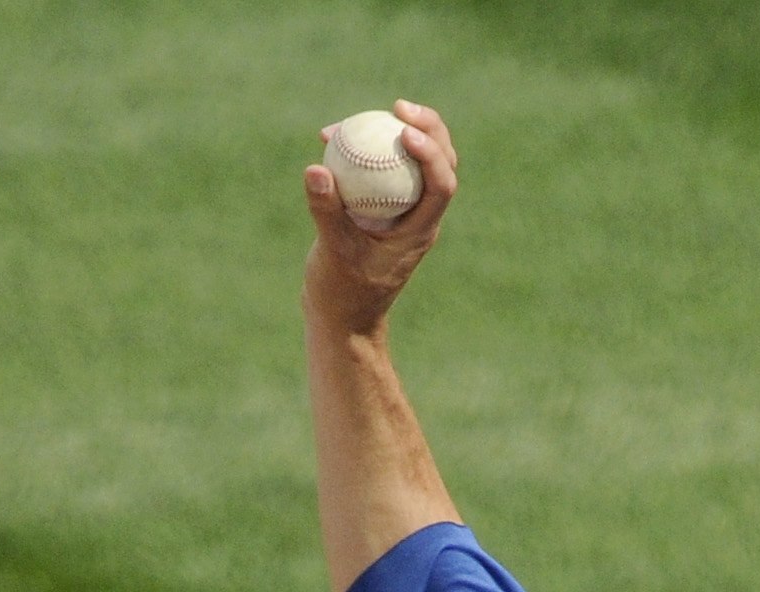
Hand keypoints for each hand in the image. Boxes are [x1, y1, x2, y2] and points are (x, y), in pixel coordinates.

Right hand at [303, 103, 459, 335]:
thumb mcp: (332, 253)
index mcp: (420, 231)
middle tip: (398, 106)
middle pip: (441, 163)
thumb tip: (317, 168)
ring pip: (413, 163)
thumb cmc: (341, 293)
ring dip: (396, 134)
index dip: (432, 152)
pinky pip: (382, 171)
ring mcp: (402, 212)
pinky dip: (366, 152)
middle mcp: (419, 218)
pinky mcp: (382, 209)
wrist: (340, 318)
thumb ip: (326, 211)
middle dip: (428, 129)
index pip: (442, 185)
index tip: (405, 129)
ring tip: (367, 114)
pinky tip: (333, 137)